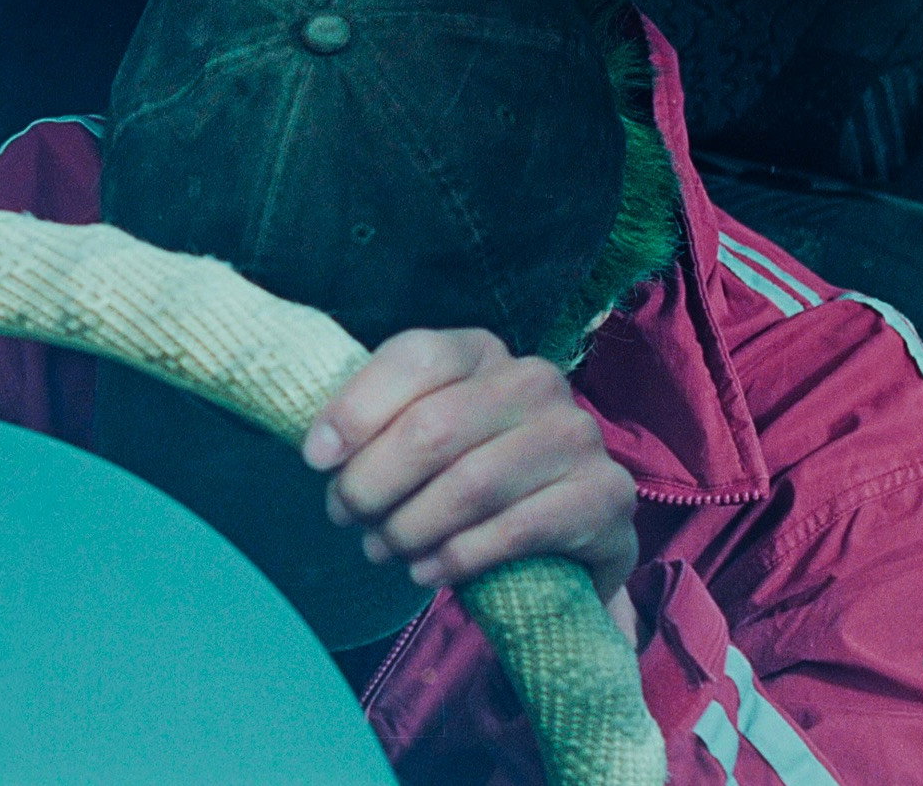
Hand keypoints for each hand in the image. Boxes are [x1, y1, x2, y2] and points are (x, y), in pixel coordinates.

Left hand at [300, 328, 641, 642]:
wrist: (553, 534)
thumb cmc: (459, 474)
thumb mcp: (414, 435)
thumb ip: (372, 427)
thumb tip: (320, 450)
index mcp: (480, 350)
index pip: (415, 358)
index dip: (354, 410)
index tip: (315, 460)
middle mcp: (536, 381)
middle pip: (433, 428)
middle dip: (372, 484)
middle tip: (347, 518)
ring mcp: (578, 436)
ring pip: (471, 484)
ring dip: (410, 528)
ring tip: (382, 549)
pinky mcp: (606, 497)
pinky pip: (516, 530)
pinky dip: (459, 557)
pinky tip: (428, 571)